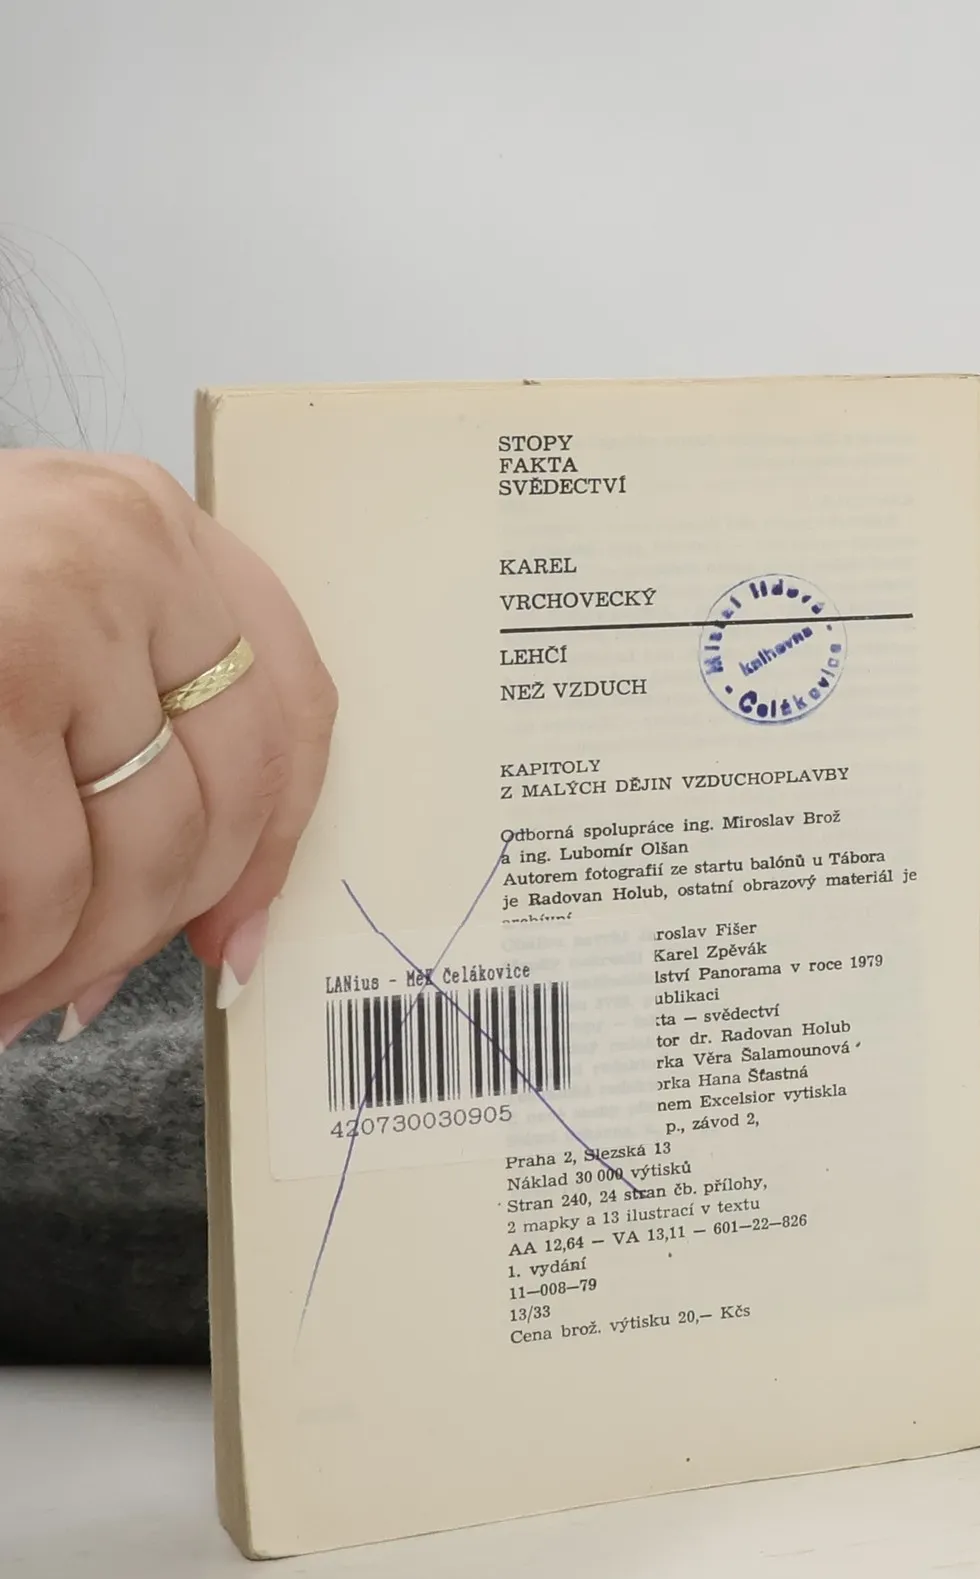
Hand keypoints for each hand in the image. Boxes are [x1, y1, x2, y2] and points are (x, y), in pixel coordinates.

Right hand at [0, 451, 335, 1041]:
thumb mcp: (17, 609)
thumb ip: (114, 707)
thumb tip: (215, 913)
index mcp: (145, 520)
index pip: (292, 704)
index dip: (276, 845)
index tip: (234, 938)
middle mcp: (122, 545)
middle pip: (223, 799)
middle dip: (150, 927)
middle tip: (74, 992)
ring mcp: (52, 607)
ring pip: (139, 854)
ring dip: (73, 958)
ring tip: (10, 999)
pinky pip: (38, 875)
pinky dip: (14, 952)